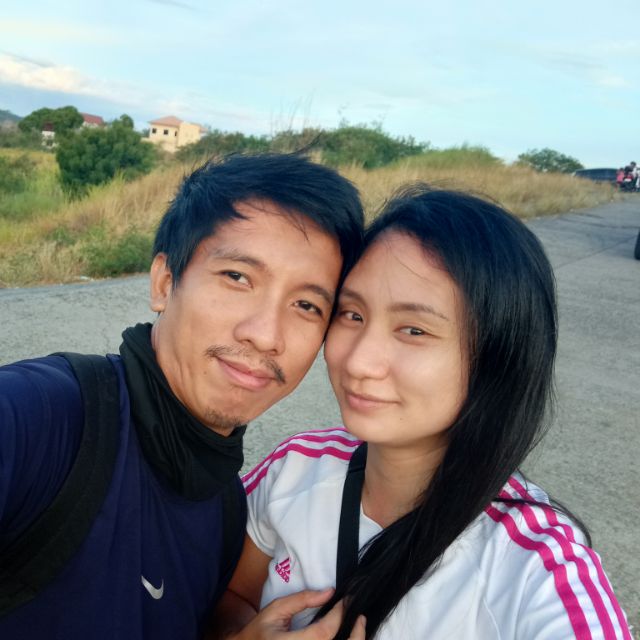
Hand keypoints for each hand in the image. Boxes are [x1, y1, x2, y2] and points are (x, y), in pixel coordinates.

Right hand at [231, 589, 365, 639]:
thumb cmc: (260, 631)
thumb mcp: (276, 609)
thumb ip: (302, 600)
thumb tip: (329, 592)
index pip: (323, 633)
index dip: (338, 616)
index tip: (346, 601)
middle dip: (355, 635)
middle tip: (360, 618)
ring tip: (357, 628)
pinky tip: (346, 638)